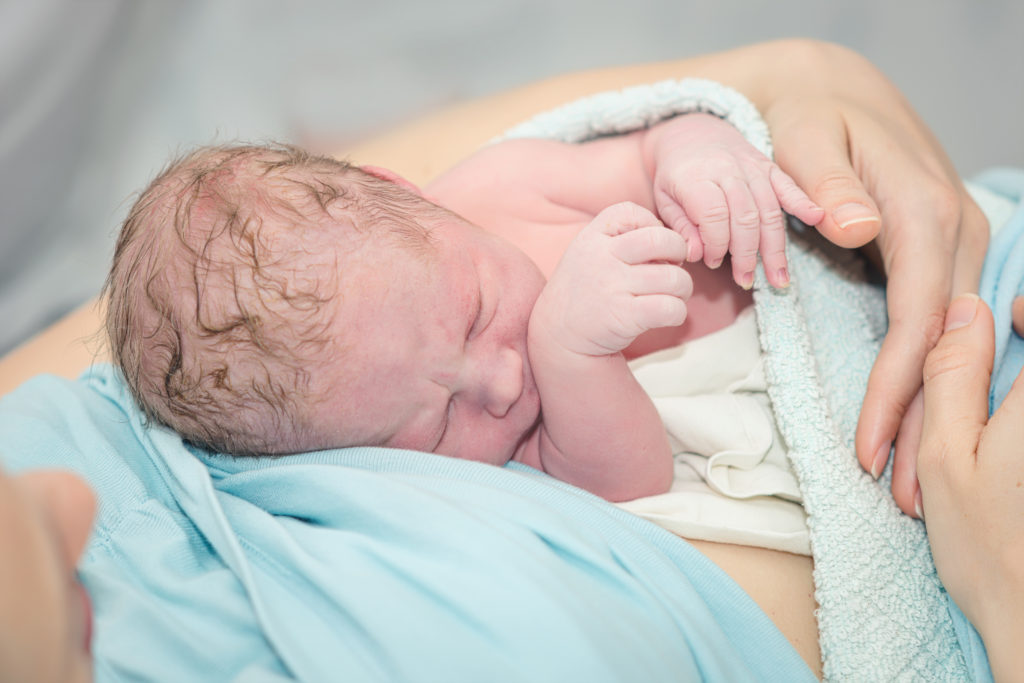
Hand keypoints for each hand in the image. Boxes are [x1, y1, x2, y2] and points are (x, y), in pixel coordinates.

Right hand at [531, 202, 692, 356]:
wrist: (558, 336)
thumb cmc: (585, 291)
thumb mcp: (587, 252)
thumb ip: (620, 238)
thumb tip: (673, 240)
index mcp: (591, 238)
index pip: (631, 212)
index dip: (652, 224)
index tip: (651, 247)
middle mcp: (601, 258)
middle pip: (662, 240)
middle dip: (679, 252)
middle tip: (673, 266)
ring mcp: (612, 287)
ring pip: (674, 278)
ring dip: (683, 288)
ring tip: (673, 295)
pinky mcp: (624, 317)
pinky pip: (670, 308)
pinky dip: (678, 312)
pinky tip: (667, 314)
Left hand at [648, 113, 823, 289]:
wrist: (693, 133)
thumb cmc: (675, 173)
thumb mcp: (664, 199)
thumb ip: (681, 228)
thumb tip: (696, 256)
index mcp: (696, 176)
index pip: (713, 215)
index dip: (715, 244)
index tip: (711, 262)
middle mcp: (728, 169)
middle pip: (745, 216)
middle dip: (747, 254)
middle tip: (745, 280)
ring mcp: (752, 167)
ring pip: (769, 210)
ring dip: (775, 247)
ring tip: (779, 279)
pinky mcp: (769, 167)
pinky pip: (788, 186)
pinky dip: (803, 203)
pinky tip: (816, 219)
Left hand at [757, 42, 990, 515]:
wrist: (829, 91)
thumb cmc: (805, 116)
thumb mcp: (803, 134)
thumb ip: (823, 180)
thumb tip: (856, 228)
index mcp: (922, 210)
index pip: (916, 318)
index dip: (896, 389)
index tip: (866, 449)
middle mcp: (955, 231)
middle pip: (946, 344)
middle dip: (925, 422)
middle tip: (905, 499)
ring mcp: (955, 244)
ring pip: (953, 342)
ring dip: (935, 412)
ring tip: (913, 482)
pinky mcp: (942, 255)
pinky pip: (943, 327)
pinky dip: (931, 379)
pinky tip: (919, 423)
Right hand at [917, 294, 1023, 678]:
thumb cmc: (987, 546)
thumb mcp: (945, 454)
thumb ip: (952, 375)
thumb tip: (966, 309)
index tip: (1013, 319)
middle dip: (1023, 360)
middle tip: (1008, 365)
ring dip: (1015, 406)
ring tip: (999, 436)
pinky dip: (1015, 437)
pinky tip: (1012, 472)